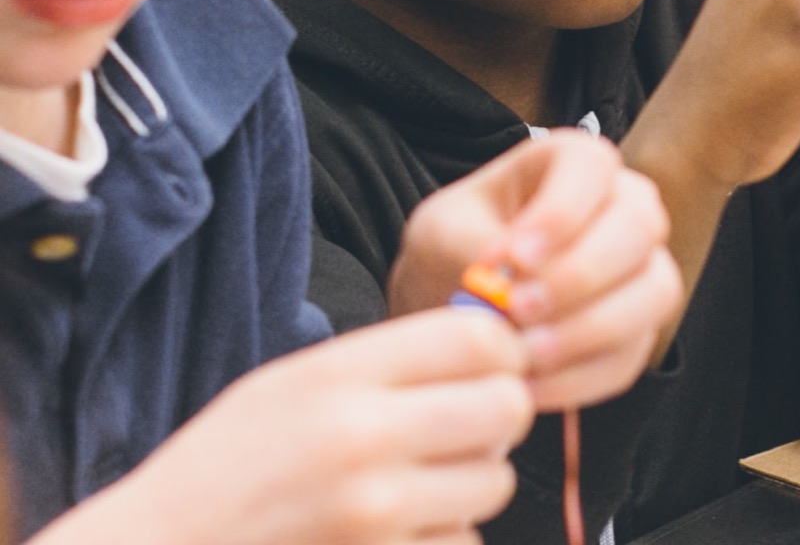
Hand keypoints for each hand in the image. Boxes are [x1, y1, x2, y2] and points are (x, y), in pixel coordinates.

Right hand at [36, 310, 532, 544]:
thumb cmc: (230, 465)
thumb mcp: (295, 382)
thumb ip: (389, 359)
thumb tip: (492, 340)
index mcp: (341, 375)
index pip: (478, 340)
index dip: (505, 348)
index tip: (495, 362)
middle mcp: (364, 439)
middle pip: (505, 407)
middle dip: (501, 414)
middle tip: (471, 423)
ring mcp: (374, 514)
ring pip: (494, 483)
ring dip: (474, 483)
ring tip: (423, 480)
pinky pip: (461, 543)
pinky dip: (443, 537)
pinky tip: (397, 530)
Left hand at [389, 131, 681, 411]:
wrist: (453, 304)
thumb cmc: (450, 250)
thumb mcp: (440, 235)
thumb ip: (473, 248)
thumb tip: (511, 281)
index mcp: (571, 161)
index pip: (592, 168)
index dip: (562, 212)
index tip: (515, 259)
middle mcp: (621, 203)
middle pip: (641, 223)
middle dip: (583, 273)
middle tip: (519, 309)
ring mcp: (640, 265)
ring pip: (655, 290)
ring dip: (591, 328)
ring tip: (524, 354)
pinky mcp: (638, 327)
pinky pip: (633, 353)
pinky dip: (584, 377)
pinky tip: (530, 385)